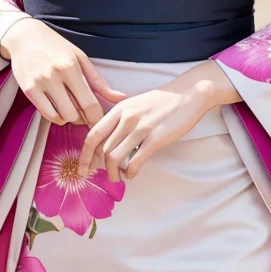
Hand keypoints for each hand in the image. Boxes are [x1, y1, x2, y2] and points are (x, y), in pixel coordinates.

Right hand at [0, 17, 126, 126]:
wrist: (25, 36)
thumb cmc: (56, 46)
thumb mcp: (81, 58)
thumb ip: (99, 82)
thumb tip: (120, 98)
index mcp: (71, 67)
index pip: (89, 103)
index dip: (97, 118)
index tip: (100, 120)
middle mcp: (54, 76)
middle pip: (75, 114)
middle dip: (83, 119)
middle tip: (86, 114)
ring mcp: (39, 84)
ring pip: (60, 117)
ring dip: (70, 118)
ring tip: (72, 109)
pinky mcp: (28, 90)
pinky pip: (46, 114)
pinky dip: (56, 116)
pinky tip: (60, 108)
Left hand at [78, 60, 241, 181]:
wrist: (188, 94)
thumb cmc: (161, 101)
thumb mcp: (134, 104)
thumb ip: (119, 120)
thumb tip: (107, 143)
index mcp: (119, 109)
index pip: (93, 134)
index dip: (84, 154)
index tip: (83, 167)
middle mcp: (126, 118)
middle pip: (102, 149)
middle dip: (97, 167)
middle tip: (100, 175)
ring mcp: (141, 128)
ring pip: (115, 157)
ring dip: (113, 173)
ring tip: (118, 177)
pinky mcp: (156, 138)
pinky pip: (135, 161)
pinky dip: (130, 172)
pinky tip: (132, 174)